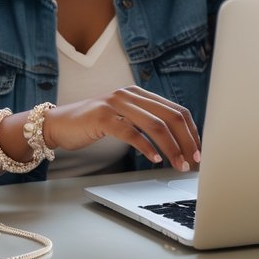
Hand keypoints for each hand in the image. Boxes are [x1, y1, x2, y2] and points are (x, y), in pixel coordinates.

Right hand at [40, 87, 200, 171]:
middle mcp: (131, 94)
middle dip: (186, 141)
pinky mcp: (103, 117)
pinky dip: (146, 147)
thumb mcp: (125, 118)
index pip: (177, 110)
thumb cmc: (95, 124)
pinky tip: (155, 159)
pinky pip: (131, 132)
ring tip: (178, 164)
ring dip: (171, 148)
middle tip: (193, 161)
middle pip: (171, 117)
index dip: (191, 131)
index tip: (198, 151)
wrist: (60, 124)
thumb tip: (179, 142)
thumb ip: (146, 122)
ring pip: (155, 125)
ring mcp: (116, 104)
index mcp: (140, 93)